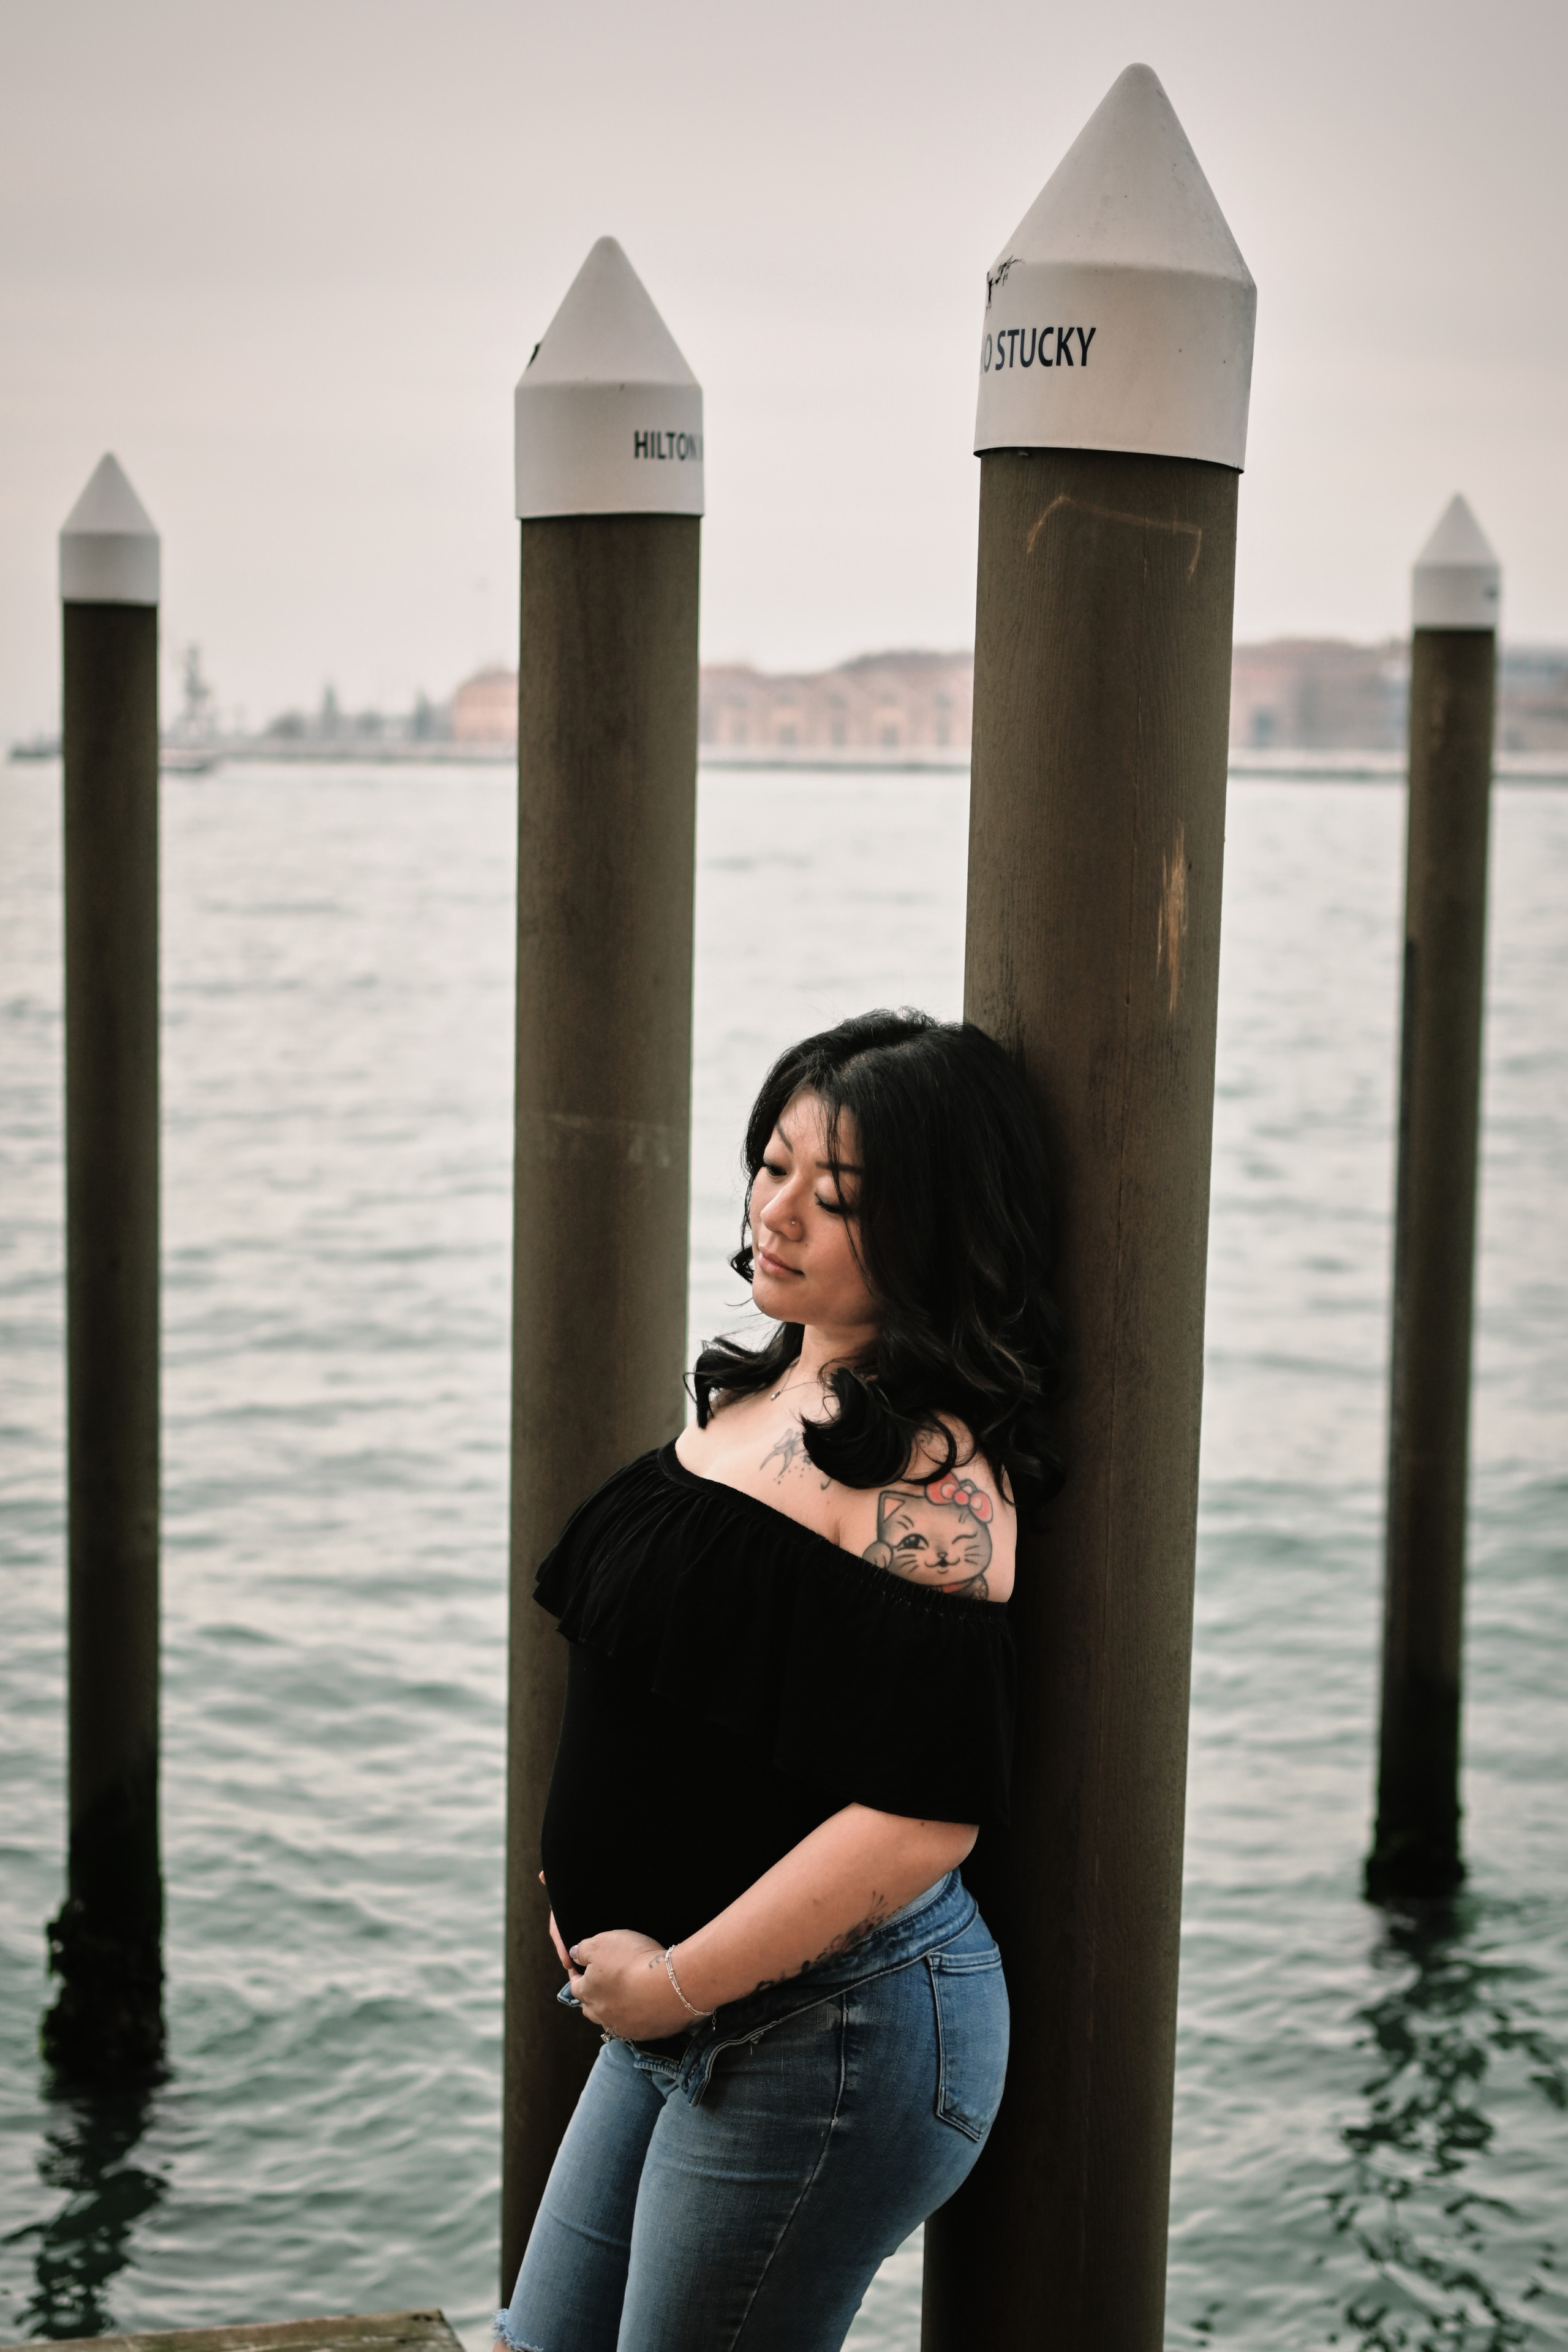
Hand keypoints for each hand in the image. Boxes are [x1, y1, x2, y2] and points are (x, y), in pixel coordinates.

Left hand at [564, 1928, 691, 2039]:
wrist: (669, 1985)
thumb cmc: (633, 1960)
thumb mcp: (602, 1943)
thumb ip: (583, 1949)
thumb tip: (574, 1954)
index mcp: (588, 1992)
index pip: (575, 1985)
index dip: (577, 1975)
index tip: (581, 1968)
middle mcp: (601, 2014)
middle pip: (590, 2008)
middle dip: (593, 1997)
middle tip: (601, 1986)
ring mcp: (623, 2027)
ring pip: (610, 2020)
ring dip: (613, 2011)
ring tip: (621, 1999)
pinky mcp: (644, 2033)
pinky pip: (634, 2027)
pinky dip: (635, 2017)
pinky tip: (643, 2007)